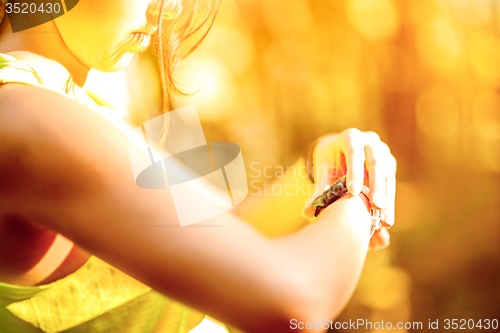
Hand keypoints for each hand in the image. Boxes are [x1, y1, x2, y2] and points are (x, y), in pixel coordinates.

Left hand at [303, 128, 396, 249]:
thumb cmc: (330, 160)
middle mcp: (369, 141)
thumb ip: (318, 190)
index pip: (354, 153)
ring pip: (387, 175)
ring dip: (387, 198)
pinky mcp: (389, 163)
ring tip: (384, 221)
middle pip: (376, 163)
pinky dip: (389, 201)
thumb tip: (306, 212)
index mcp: (350, 137)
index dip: (355, 172)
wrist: (340, 151)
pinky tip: (386, 218)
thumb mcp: (323, 170)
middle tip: (375, 206)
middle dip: (376, 187)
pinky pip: (390, 184)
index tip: (354, 192)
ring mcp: (382, 151)